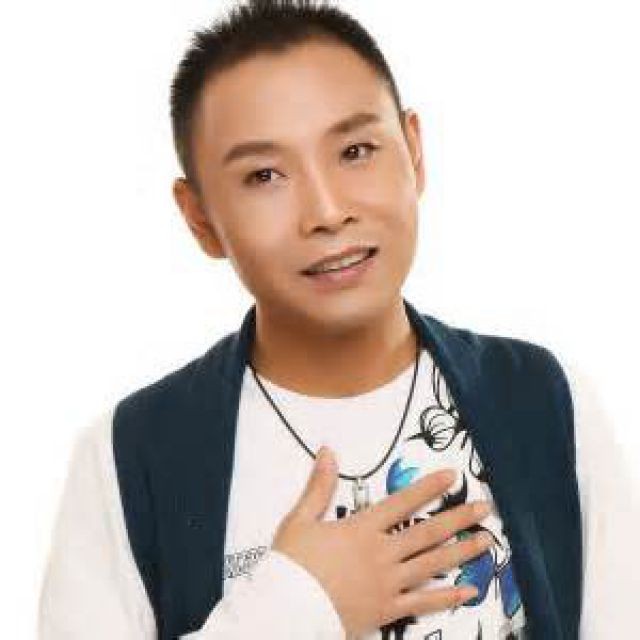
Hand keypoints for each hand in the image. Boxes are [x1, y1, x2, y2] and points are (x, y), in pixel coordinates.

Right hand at [271, 447, 493, 637]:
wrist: (285, 611)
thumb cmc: (292, 565)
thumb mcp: (300, 519)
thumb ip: (319, 485)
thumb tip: (327, 451)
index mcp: (362, 528)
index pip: (402, 502)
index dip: (429, 487)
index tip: (451, 476)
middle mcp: (382, 553)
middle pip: (427, 532)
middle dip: (458, 518)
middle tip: (484, 508)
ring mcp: (387, 583)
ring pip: (433, 565)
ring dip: (461, 552)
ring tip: (485, 541)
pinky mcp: (386, 610)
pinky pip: (423, 604)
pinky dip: (447, 597)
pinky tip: (468, 591)